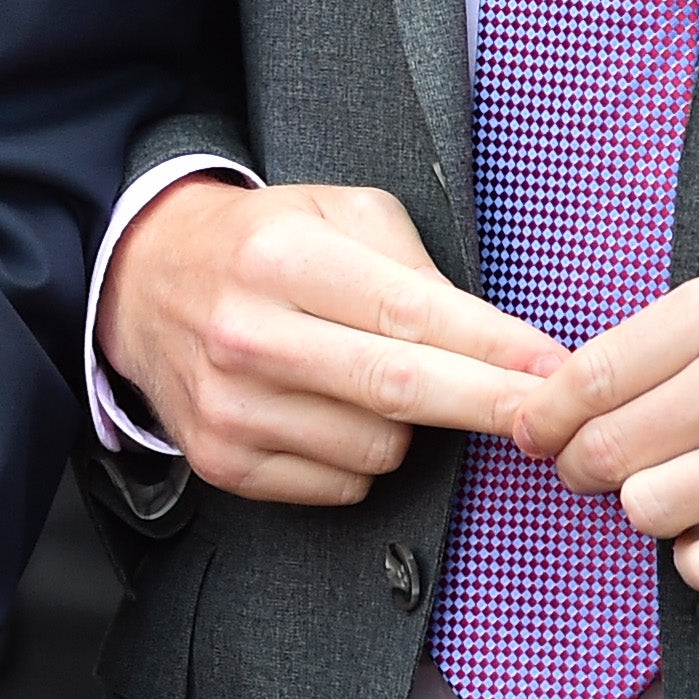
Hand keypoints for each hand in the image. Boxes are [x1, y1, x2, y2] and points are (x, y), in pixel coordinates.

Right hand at [100, 179, 564, 505]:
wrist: (141, 281)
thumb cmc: (259, 244)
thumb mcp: (332, 213)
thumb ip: (413, 265)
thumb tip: (497, 345)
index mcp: (280, 257)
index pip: (411, 314)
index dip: (496, 350)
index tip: (557, 372)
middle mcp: (248, 332)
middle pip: (401, 391)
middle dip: (492, 408)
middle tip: (553, 420)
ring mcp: (231, 405)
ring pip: (380, 449)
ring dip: (403, 427)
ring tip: (364, 379)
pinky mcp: (223, 461)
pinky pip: (342, 486)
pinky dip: (356, 459)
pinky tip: (325, 413)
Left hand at [506, 262, 698, 599]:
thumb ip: (679, 332)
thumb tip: (582, 381)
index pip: (586, 375)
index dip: (545, 415)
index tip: (534, 432)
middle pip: (603, 450)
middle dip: (579, 469)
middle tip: (592, 471)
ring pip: (645, 509)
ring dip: (647, 511)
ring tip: (675, 494)